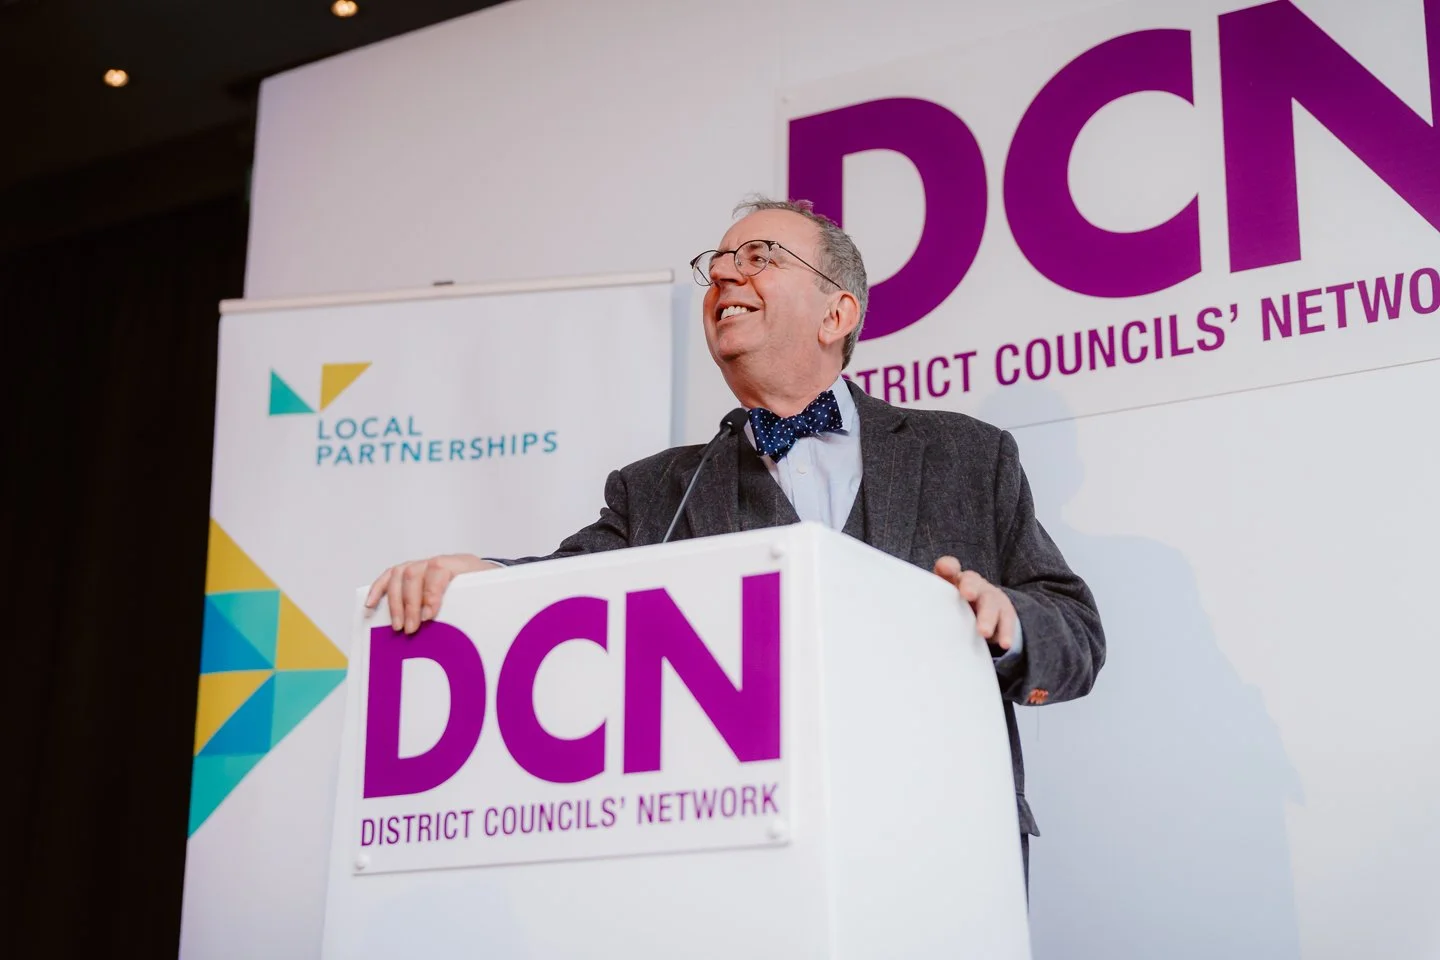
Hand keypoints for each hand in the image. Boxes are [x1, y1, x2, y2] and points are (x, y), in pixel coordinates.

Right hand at [364, 554, 498, 633]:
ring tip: (398, 626)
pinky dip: (378, 589)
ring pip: (400, 574)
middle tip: (410, 629)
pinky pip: (390, 576)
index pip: (438, 568)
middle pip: (415, 573)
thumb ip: (480, 603)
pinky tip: (371, 604)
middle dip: (410, 603)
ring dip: (395, 602)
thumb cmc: (488, 590)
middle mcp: (439, 561)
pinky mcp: (412, 573)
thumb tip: (471, 624)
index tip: (428, 615)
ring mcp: (424, 565)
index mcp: (461, 563)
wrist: (489, 578)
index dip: (430, 591)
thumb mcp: (491, 594)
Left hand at [932, 556, 1016, 651]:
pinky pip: (1007, 621)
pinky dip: (1005, 632)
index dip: (947, 567)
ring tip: (983, 632)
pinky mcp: (1005, 612)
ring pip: (990, 602)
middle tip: (966, 594)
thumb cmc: (952, 608)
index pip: (949, 567)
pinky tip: (1004, 644)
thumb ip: (923, 605)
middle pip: (972, 581)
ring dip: (987, 616)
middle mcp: (973, 584)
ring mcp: (991, 597)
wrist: (984, 611)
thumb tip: (897, 623)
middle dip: (970, 586)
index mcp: (953, 580)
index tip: (945, 570)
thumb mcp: (939, 603)